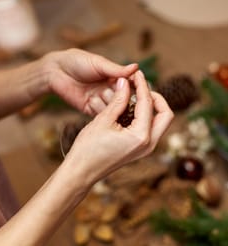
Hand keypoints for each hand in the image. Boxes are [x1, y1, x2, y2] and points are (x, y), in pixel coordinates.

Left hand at [44, 48, 137, 114]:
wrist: (55, 71)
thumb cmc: (77, 61)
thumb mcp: (98, 63)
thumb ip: (116, 69)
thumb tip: (136, 67)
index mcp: (113, 77)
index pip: (129, 84)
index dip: (135, 88)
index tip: (141, 91)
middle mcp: (108, 89)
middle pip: (123, 98)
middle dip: (125, 100)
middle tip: (129, 102)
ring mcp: (99, 99)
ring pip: (113, 108)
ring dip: (114, 108)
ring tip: (116, 108)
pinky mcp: (89, 108)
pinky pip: (99, 114)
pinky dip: (102, 113)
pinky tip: (101, 110)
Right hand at [65, 70, 173, 185]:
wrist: (81, 172)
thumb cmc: (88, 148)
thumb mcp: (103, 120)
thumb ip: (119, 99)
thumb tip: (126, 81)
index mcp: (141, 136)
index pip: (148, 103)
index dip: (142, 85)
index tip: (136, 73)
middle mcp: (149, 144)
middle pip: (165, 114)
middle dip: (156, 97)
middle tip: (140, 86)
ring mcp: (146, 148)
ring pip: (160, 121)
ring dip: (151, 106)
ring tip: (134, 93)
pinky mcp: (140, 148)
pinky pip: (150, 127)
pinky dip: (145, 115)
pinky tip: (129, 106)